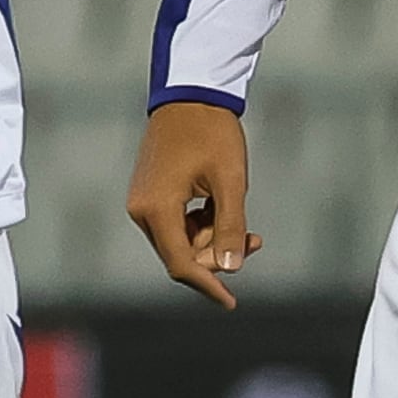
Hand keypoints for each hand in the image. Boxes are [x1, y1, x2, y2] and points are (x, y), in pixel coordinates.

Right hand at [128, 100, 257, 307]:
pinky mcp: (150, 196)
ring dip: (213, 239)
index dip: (208, 285)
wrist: (190, 95)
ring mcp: (143, 203)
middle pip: (181, 255)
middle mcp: (142, 211)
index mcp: (157, 209)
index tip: (230, 302)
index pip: (181, 264)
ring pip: (181, 242)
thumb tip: (231, 267)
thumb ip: (231, 225)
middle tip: (255, 239)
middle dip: (218, 254)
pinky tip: (223, 209)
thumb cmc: (212, 133)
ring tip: (247, 224)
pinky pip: (177, 226)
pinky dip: (202, 226)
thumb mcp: (230, 180)